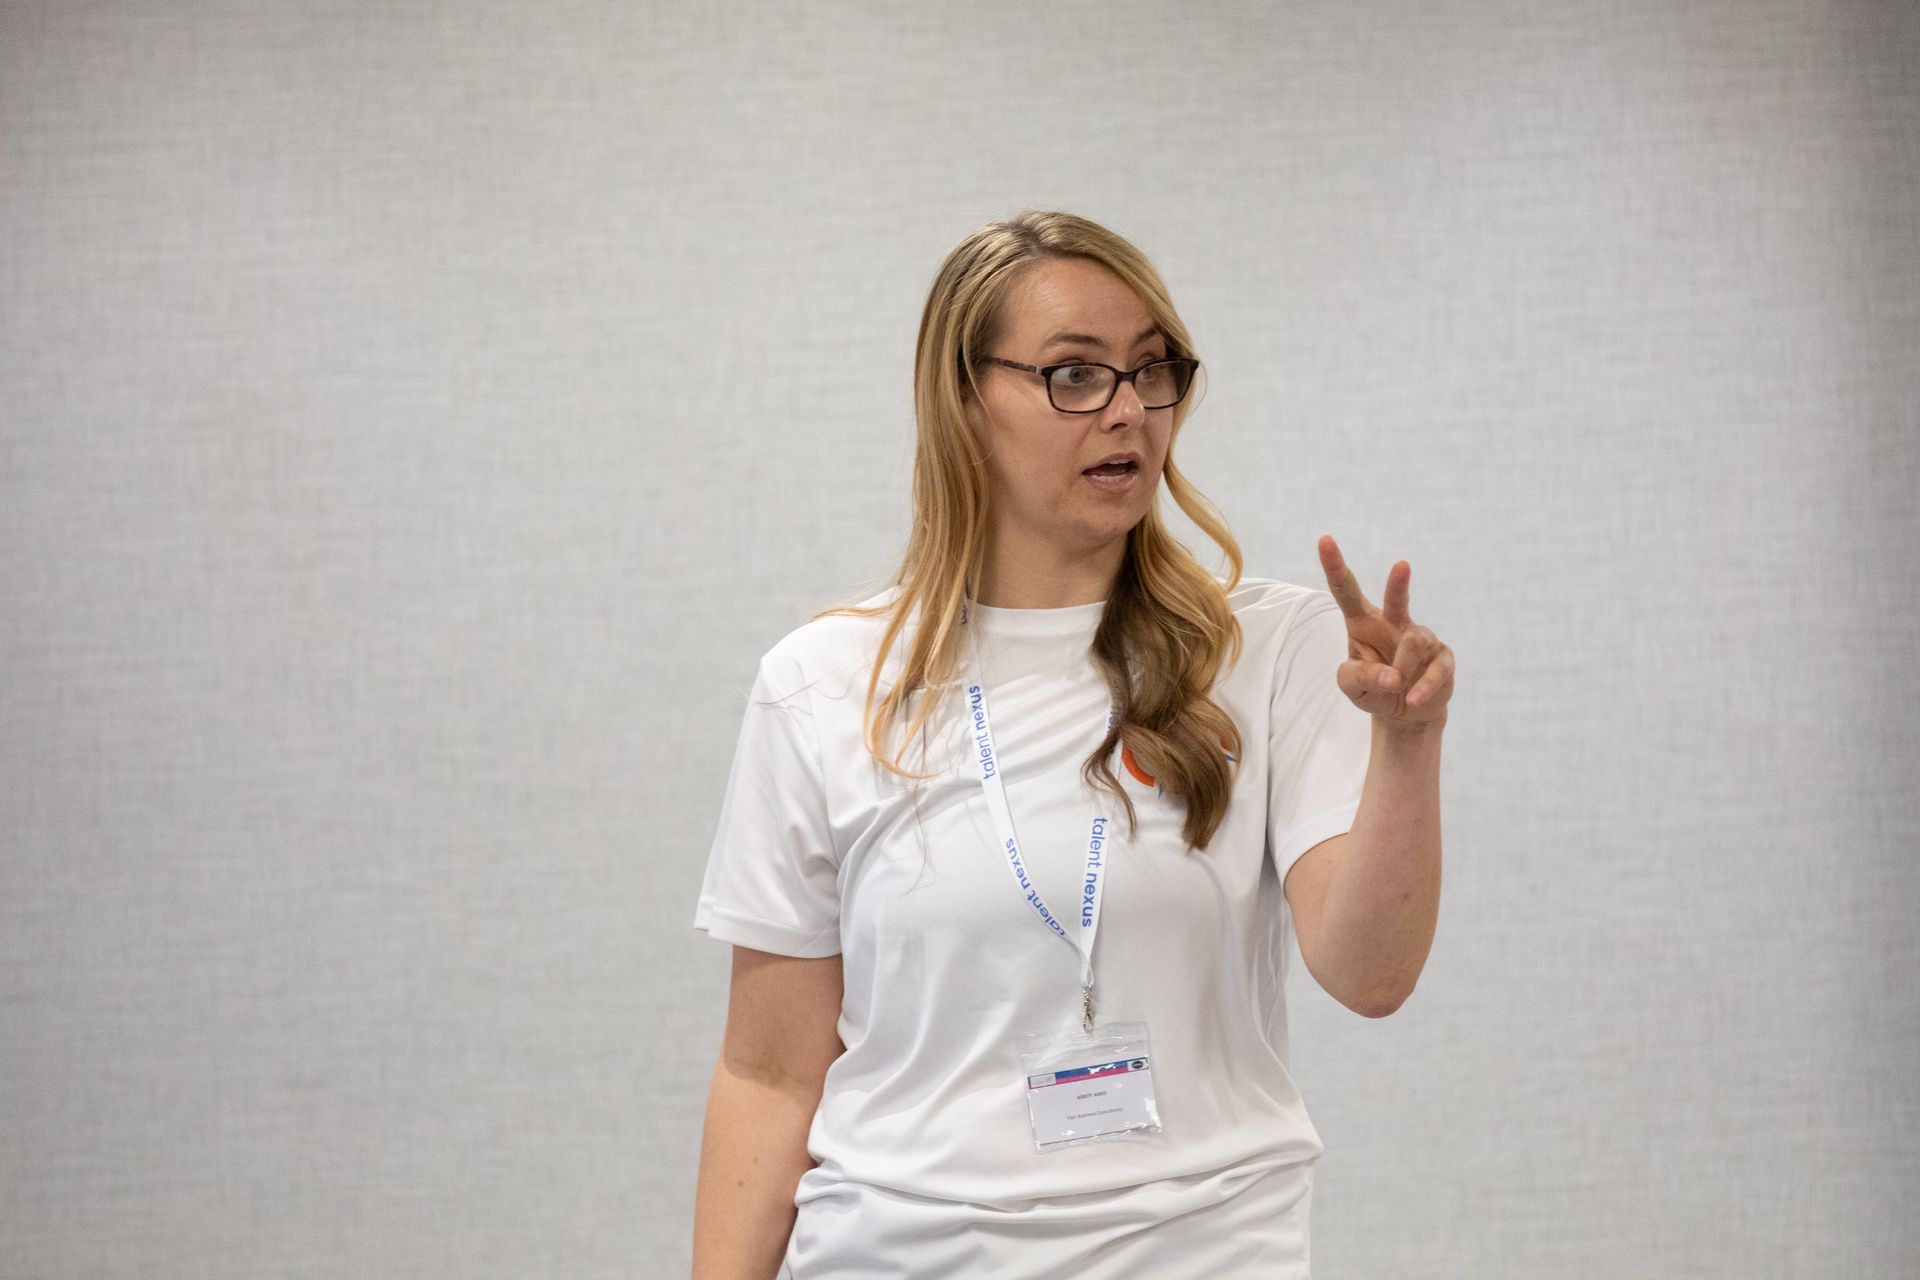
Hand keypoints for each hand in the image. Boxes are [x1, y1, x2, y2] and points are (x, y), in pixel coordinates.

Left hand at [1317, 534, 1453, 731]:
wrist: (1405, 711)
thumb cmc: (1373, 688)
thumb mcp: (1352, 687)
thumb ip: (1361, 677)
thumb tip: (1393, 677)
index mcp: (1362, 623)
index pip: (1347, 591)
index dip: (1335, 566)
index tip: (1324, 540)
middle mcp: (1392, 623)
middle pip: (1396, 599)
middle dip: (1398, 583)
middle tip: (1401, 565)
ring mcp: (1420, 638)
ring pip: (1413, 643)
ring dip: (1402, 668)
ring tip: (1396, 686)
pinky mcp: (1442, 657)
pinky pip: (1434, 670)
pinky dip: (1422, 687)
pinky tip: (1413, 698)